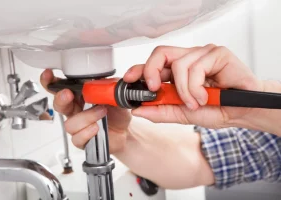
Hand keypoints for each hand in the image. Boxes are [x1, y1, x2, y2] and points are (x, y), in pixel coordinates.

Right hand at [40, 69, 214, 188]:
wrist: (127, 130)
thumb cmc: (118, 111)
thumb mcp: (115, 94)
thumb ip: (106, 86)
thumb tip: (101, 79)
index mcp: (80, 96)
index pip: (59, 87)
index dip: (51, 81)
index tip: (49, 75)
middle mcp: (76, 110)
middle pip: (58, 105)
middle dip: (62, 99)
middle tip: (69, 94)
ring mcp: (79, 126)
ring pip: (69, 123)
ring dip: (86, 116)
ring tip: (101, 113)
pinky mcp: (84, 140)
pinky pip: (78, 138)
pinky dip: (89, 132)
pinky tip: (98, 128)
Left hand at [124, 44, 263, 128]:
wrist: (244, 110)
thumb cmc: (217, 108)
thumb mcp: (183, 114)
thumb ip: (161, 111)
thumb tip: (138, 110)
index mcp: (178, 71)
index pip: (154, 63)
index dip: (139, 69)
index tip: (128, 79)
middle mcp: (188, 59)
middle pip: (160, 53)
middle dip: (151, 70)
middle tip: (153, 87)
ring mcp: (202, 54)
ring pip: (178, 64)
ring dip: (183, 91)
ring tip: (195, 102)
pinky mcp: (217, 53)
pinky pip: (195, 67)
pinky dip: (196, 87)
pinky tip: (205, 96)